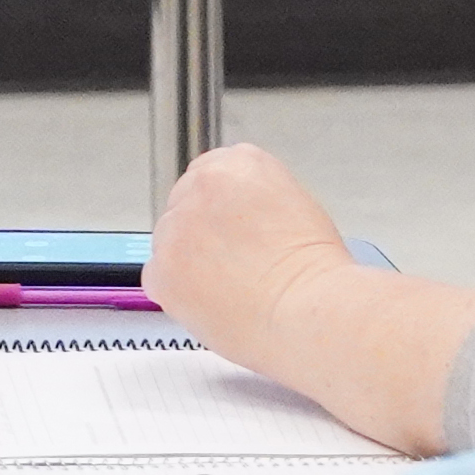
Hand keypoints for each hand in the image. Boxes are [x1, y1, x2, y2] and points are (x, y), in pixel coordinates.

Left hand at [147, 142, 361, 362]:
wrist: (307, 311)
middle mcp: (203, 186)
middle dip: (201, 234)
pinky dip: (179, 292)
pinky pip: (158, 277)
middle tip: (232, 264)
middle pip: (184, 205)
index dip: (220, 209)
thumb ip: (253, 202)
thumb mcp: (294, 207)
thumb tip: (235, 222)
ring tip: (230, 288)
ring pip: (169, 242)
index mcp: (241, 164)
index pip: (209, 175)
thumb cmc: (315, 273)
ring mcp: (177, 227)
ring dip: (188, 262)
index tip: (228, 228)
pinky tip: (213, 301)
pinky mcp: (161, 268)